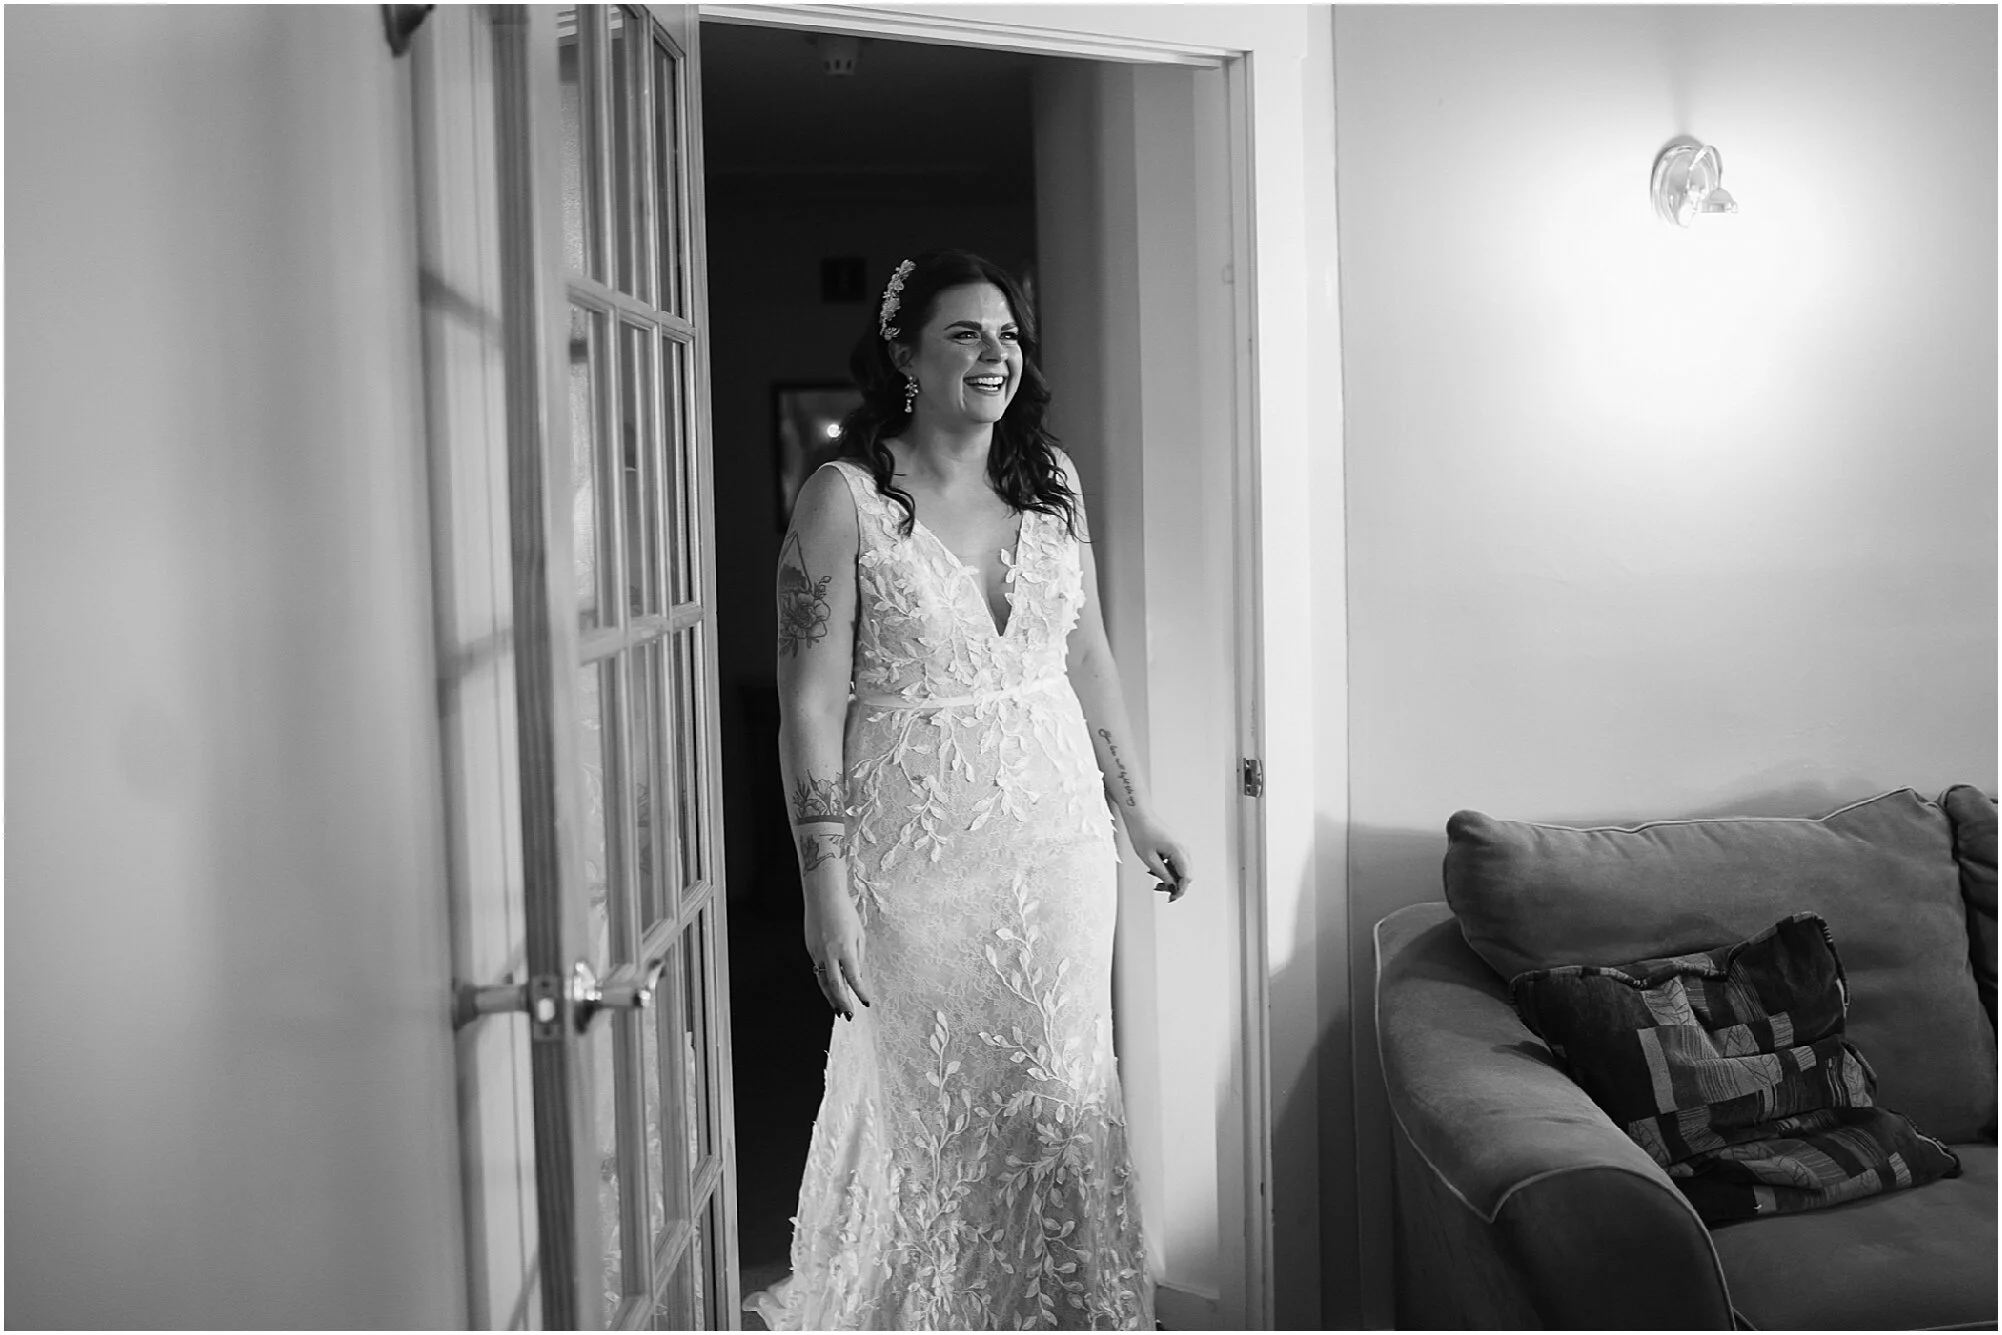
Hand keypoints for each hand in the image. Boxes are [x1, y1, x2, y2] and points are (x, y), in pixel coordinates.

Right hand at [802, 880, 872, 1018]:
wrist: (823, 896)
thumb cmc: (844, 912)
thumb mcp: (859, 934)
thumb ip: (859, 956)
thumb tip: (857, 975)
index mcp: (845, 948)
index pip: (854, 978)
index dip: (860, 993)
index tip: (866, 1002)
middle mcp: (830, 953)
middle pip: (835, 985)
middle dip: (842, 1003)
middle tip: (848, 1015)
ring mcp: (817, 952)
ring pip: (823, 981)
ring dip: (830, 998)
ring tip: (837, 1009)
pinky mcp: (810, 949)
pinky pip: (818, 970)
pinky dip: (825, 982)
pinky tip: (830, 989)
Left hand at [1122, 809, 1192, 902]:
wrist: (1139, 814)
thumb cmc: (1141, 833)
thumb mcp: (1149, 858)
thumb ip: (1162, 874)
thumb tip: (1172, 886)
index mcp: (1179, 850)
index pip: (1186, 877)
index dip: (1180, 890)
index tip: (1170, 898)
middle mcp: (1184, 847)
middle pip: (1186, 874)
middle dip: (1174, 884)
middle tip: (1158, 887)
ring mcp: (1181, 845)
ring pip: (1182, 868)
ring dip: (1171, 876)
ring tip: (1153, 875)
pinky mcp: (1177, 843)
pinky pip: (1177, 860)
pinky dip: (1169, 867)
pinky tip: (1155, 867)